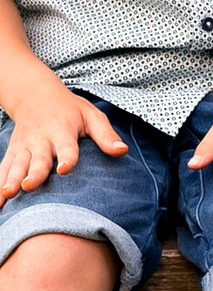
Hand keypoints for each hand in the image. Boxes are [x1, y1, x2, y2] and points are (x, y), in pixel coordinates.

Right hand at [0, 74, 127, 195]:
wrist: (36, 95)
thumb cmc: (71, 110)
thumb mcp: (92, 116)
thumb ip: (106, 135)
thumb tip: (122, 151)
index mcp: (62, 130)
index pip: (66, 146)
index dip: (66, 157)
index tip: (65, 169)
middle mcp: (41, 140)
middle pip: (38, 159)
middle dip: (33, 173)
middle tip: (28, 186)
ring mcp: (24, 147)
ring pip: (16, 165)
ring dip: (10, 180)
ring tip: (6, 194)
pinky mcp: (12, 152)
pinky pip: (3, 168)